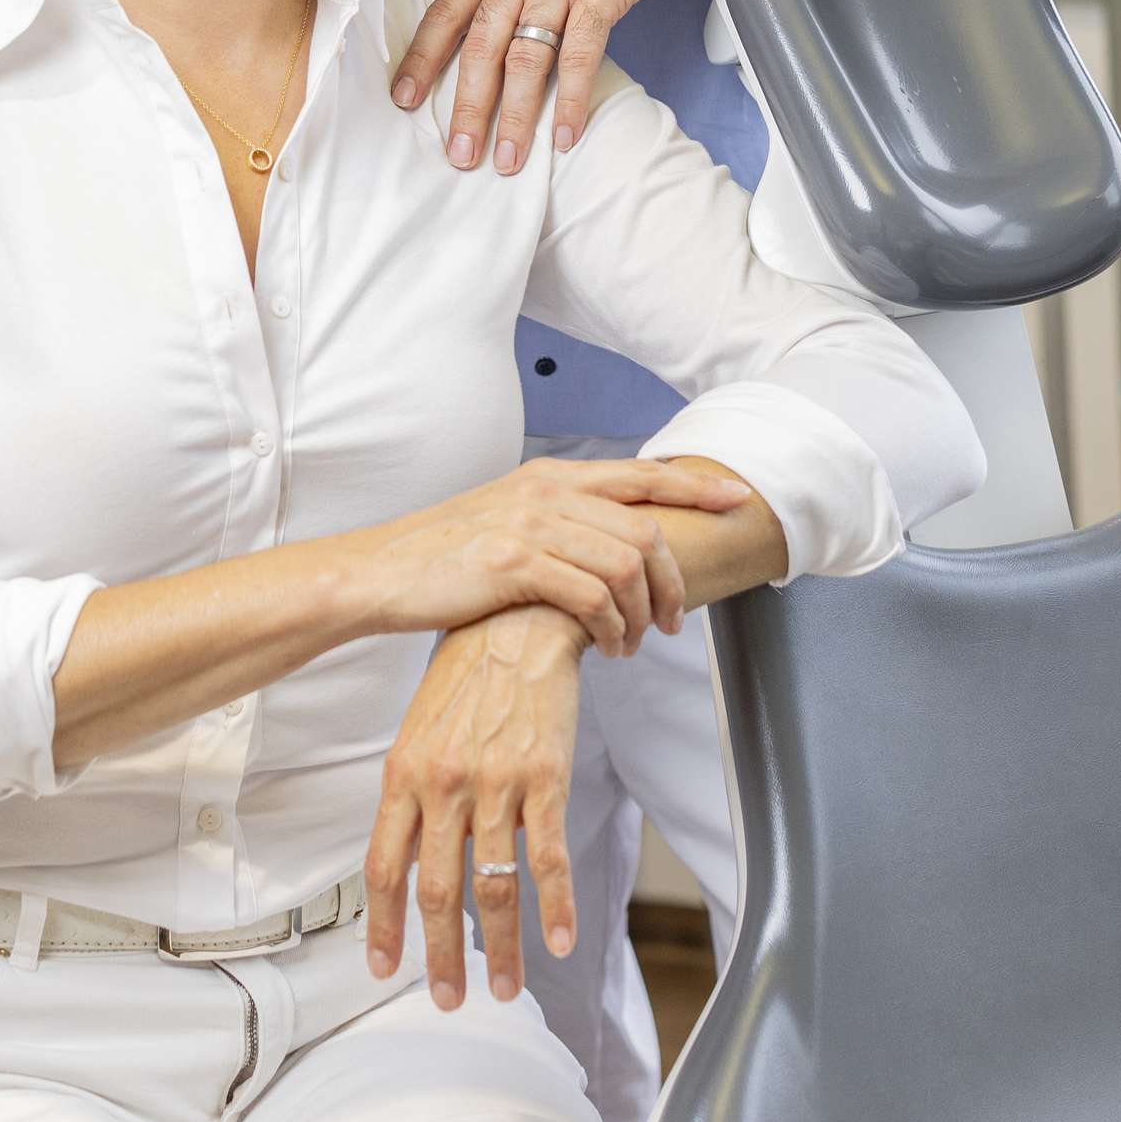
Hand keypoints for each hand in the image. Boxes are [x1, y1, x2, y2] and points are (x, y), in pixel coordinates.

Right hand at [346, 457, 745, 656]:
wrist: (383, 572)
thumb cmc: (446, 557)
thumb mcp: (508, 519)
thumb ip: (559, 520)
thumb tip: (612, 546)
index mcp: (550, 477)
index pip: (641, 474)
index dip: (697, 486)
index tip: (738, 500)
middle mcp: (547, 491)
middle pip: (647, 528)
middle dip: (675, 581)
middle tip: (674, 622)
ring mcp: (531, 524)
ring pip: (627, 566)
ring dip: (643, 615)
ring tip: (632, 645)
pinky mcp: (515, 562)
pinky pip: (593, 596)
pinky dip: (612, 627)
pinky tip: (605, 647)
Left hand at [365, 604, 585, 1010]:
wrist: (517, 623)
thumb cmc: (466, 678)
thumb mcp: (420, 731)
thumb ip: (412, 797)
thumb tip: (408, 862)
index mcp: (404, 773)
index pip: (384, 867)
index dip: (382, 925)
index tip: (383, 968)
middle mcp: (444, 783)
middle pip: (437, 891)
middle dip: (441, 956)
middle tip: (448, 998)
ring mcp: (495, 783)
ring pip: (493, 886)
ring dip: (501, 949)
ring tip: (507, 988)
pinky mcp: (545, 778)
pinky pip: (548, 857)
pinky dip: (556, 907)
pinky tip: (560, 940)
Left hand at [390, 0, 702, 171]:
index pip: (444, 15)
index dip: (423, 59)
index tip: (403, 99)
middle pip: (480, 49)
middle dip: (466, 107)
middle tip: (458, 155)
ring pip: (524, 60)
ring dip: (514, 116)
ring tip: (506, 159)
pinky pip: (579, 57)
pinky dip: (570, 100)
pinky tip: (564, 135)